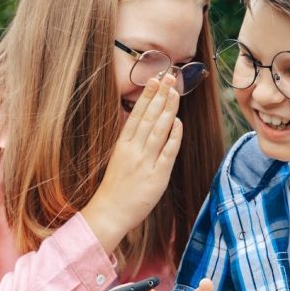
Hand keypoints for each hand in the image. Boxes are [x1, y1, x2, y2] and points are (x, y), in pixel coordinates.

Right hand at [82, 73, 181, 253]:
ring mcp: (146, 162)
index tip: (155, 79)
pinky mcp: (157, 176)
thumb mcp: (119, 158)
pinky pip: (168, 152)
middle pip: (149, 118)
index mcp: (123, 144)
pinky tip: (178, 123)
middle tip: (169, 77)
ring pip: (159, 130)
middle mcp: (134, 150)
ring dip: (168, 110)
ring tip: (176, 93)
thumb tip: (142, 120)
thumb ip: (131, 140)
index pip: (137, 114)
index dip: (147, 96)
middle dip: (160, 96)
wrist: (111, 212)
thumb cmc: (116, 187)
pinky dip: (173, 137)